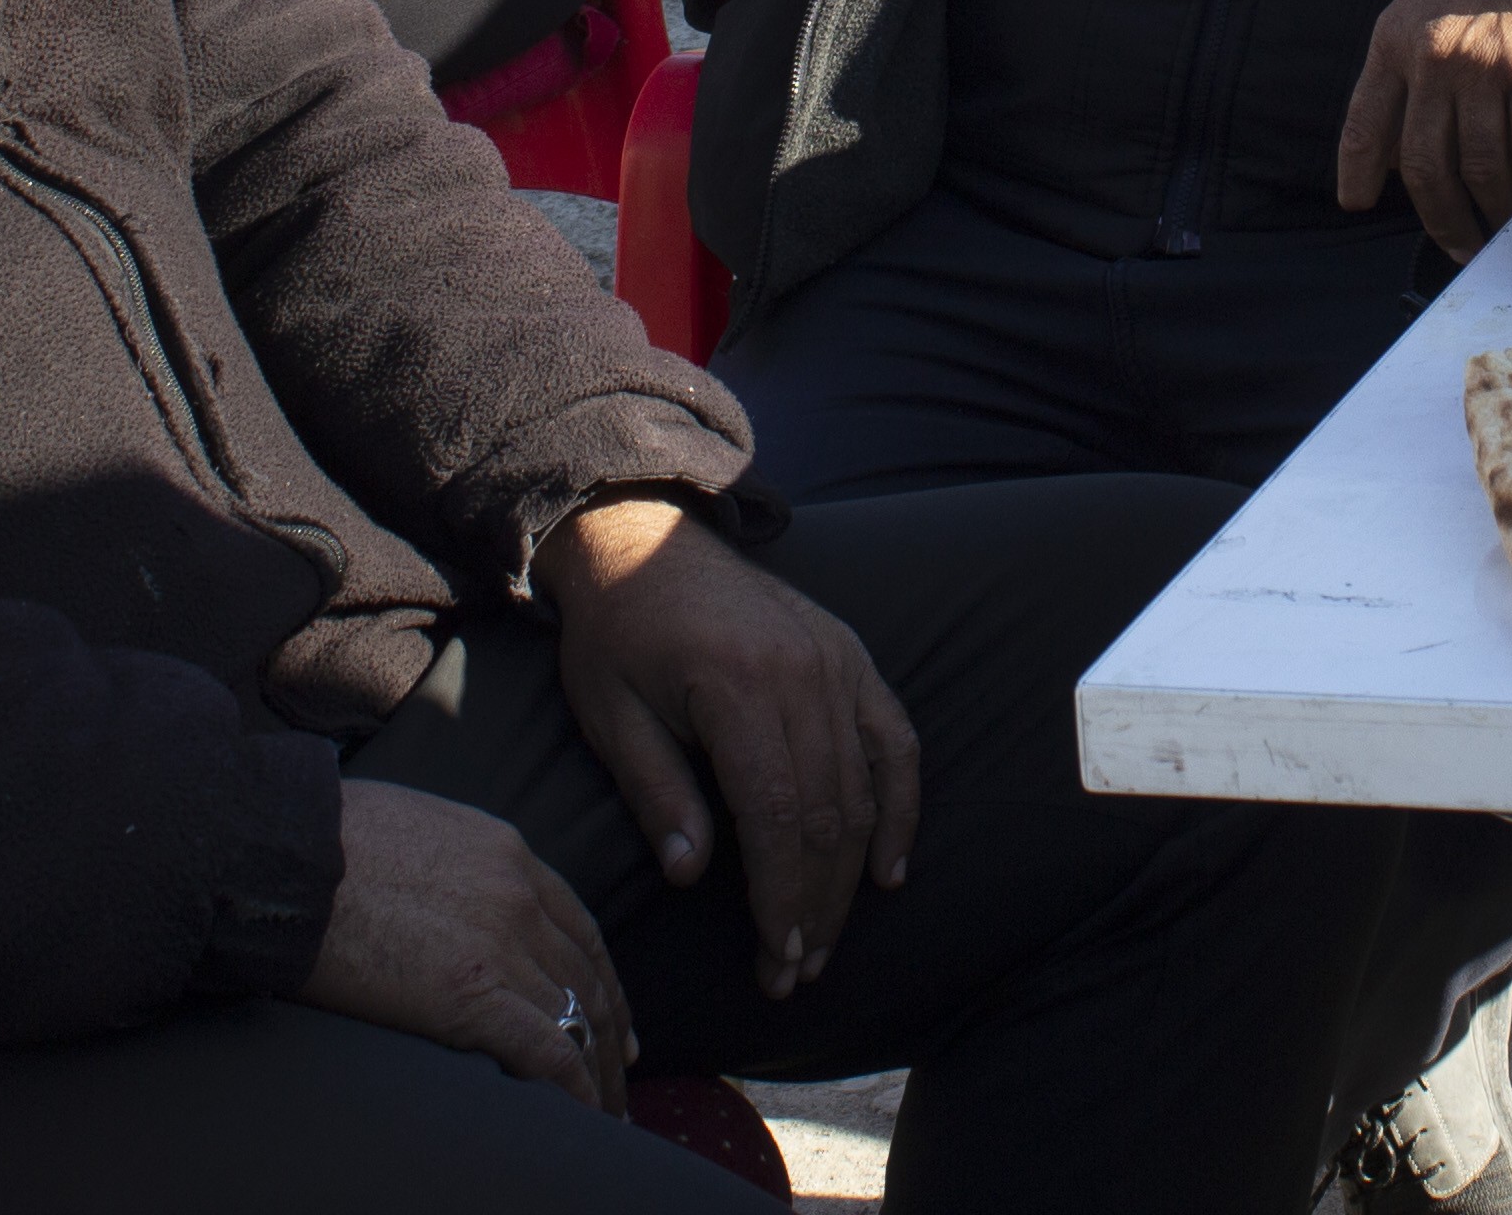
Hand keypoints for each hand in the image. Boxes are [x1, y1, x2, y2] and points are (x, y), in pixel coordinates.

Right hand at [302, 778, 629, 1113]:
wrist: (283, 853)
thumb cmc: (319, 838)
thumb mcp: (409, 825)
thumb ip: (447, 860)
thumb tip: (433, 894)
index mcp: (502, 852)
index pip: (575, 924)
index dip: (599, 975)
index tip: (608, 1013)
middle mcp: (517, 895)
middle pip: (586, 975)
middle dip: (608, 1029)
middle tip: (619, 1070)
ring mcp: (500, 944)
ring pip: (577, 1017)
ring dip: (598, 1071)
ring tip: (606, 1111)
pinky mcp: (472, 995)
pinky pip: (547, 1051)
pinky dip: (575, 1089)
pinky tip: (584, 1113)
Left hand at [539, 499, 921, 1001]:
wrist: (642, 539)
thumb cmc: (616, 636)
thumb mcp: (612, 715)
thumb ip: (656, 793)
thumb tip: (691, 876)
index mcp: (737, 686)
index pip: (777, 817)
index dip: (782, 899)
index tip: (775, 961)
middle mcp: (801, 673)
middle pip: (827, 815)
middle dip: (814, 906)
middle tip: (794, 973)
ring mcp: (836, 661)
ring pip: (863, 789)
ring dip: (851, 876)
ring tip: (826, 940)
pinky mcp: (851, 656)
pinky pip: (893, 741)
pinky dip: (899, 807)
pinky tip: (888, 869)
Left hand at [1335, 0, 1511, 258]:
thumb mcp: (1417, 8)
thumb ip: (1402, 76)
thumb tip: (1401, 163)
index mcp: (1395, 41)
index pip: (1365, 123)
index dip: (1358, 171)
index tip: (1357, 201)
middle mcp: (1435, 59)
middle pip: (1427, 165)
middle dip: (1441, 218)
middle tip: (1458, 245)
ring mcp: (1490, 69)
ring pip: (1480, 168)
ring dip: (1490, 214)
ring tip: (1500, 231)